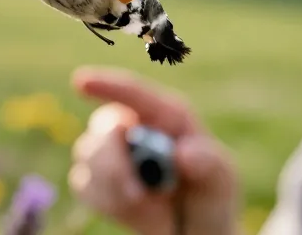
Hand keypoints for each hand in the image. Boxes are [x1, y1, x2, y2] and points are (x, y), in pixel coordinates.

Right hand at [67, 66, 239, 234]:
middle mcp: (133, 125)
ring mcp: (108, 151)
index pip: (133, 93)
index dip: (106, 84)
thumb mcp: (220, 180)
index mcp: (166, 115)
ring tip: (152, 209)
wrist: (190, 230)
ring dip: (117, 190)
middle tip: (137, 195)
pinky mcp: (92, 178)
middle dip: (114, 164)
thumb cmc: (208, 196)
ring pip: (89, 158)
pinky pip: (83, 185)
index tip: (81, 81)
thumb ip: (208, 162)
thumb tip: (182, 153)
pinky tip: (133, 211)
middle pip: (106, 128)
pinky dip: (107, 203)